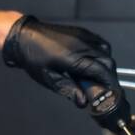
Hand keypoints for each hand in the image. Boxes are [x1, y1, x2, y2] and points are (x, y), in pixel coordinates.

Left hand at [1, 15, 131, 129]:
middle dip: (109, 75)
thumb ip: (69, 90)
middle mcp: (82, 45)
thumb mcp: (49, 79)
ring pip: (105, 50)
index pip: (102, 71)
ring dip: (105, 64)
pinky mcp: (81, 31)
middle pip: (108, 61)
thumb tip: (84, 103)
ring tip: (95, 75)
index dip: (110, 83)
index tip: (111, 93)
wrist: (22, 36)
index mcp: (75, 58)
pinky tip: (91, 62)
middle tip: (102, 87)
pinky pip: (98, 42)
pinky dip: (100, 53)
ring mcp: (83, 36)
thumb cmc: (33, 58)